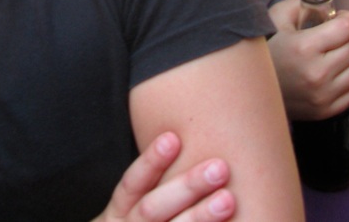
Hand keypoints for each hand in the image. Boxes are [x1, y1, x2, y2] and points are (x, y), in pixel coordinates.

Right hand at [94, 132, 234, 221]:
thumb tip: (180, 135)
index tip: (174, 138)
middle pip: (153, 210)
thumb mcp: (131, 206)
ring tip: (229, 200)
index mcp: (119, 212)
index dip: (151, 162)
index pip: (132, 183)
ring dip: (200, 218)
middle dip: (186, 188)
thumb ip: (154, 182)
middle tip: (220, 167)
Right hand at [267, 0, 348, 120]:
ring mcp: (324, 95)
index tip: (342, 15)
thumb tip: (322, 0)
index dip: (348, 17)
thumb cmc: (266, 49)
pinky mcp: (326, 111)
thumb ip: (299, 4)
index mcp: (304, 47)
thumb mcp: (276, 18)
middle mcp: (317, 73)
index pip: (346, 28)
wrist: (252, 90)